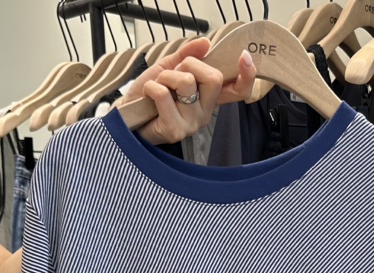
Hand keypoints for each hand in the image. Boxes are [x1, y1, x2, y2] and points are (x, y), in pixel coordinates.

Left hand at [119, 38, 256, 145]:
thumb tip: (205, 42)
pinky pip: (165, 94)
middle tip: (173, 74)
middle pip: (214, 78)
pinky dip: (152, 86)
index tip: (243, 56)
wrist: (127, 117)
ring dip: (166, 76)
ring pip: (187, 83)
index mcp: (208, 98)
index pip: (238, 91)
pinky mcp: (175, 130)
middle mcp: (205, 112)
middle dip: (189, 64)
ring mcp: (192, 123)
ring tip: (158, 85)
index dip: (246, 74)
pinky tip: (148, 94)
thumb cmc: (149, 96)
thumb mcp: (168, 69)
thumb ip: (186, 55)